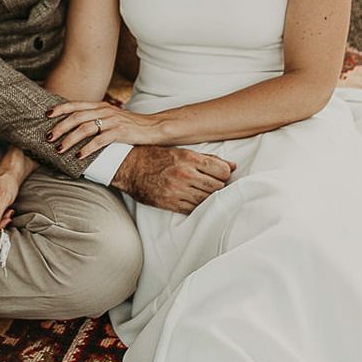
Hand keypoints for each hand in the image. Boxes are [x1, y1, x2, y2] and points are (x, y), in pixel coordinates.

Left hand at [46, 100, 162, 158]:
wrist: (153, 127)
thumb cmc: (130, 125)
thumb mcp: (111, 117)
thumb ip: (96, 118)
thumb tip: (76, 126)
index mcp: (101, 106)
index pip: (76, 104)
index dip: (60, 109)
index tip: (46, 114)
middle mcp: (105, 111)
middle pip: (77, 116)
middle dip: (60, 127)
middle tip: (48, 137)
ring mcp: (112, 121)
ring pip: (86, 128)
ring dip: (70, 139)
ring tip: (59, 149)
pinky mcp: (120, 132)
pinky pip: (99, 140)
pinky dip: (87, 148)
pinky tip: (79, 156)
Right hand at [111, 145, 235, 213]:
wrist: (129, 167)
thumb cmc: (155, 156)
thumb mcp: (181, 151)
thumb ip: (208, 159)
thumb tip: (232, 166)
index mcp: (188, 158)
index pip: (222, 171)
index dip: (225, 174)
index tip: (221, 174)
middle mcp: (184, 174)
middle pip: (217, 187)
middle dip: (219, 186)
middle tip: (214, 183)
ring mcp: (177, 190)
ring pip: (207, 199)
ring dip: (209, 196)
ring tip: (204, 191)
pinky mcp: (171, 203)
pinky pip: (193, 209)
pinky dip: (197, 205)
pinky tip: (195, 199)